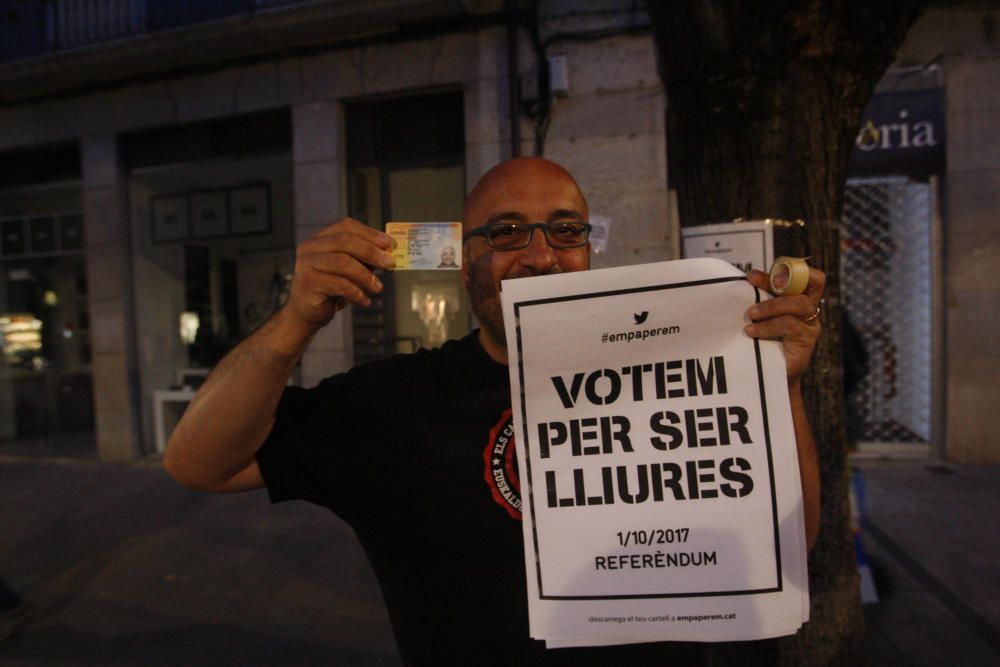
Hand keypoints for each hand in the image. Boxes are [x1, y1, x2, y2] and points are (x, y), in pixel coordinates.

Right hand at [285, 218, 394, 330]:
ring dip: (366, 275)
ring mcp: (306, 264)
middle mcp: (310, 248)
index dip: (369, 233)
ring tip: (378, 288)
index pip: (345, 226)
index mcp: (320, 239)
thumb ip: (364, 259)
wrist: (306, 313)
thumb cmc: (329, 289)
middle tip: (389, 263)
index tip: (389, 243)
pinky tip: (365, 300)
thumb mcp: (349, 271)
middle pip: (344, 241)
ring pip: (343, 262)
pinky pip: (339, 284)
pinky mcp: (308, 283)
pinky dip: (357, 293)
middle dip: (371, 251)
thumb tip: (387, 253)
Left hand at [743, 267, 824, 383]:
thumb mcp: (761, 316)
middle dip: (777, 281)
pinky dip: (768, 326)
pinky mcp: (806, 341)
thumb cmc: (763, 342)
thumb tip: (746, 278)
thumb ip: (760, 298)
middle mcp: (809, 310)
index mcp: (800, 299)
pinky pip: (790, 325)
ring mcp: (810, 326)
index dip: (789, 270)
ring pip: (799, 304)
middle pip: (806, 286)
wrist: (769, 375)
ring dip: (771, 305)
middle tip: (752, 282)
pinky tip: (752, 331)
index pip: (808, 277)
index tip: (757, 273)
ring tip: (750, 314)